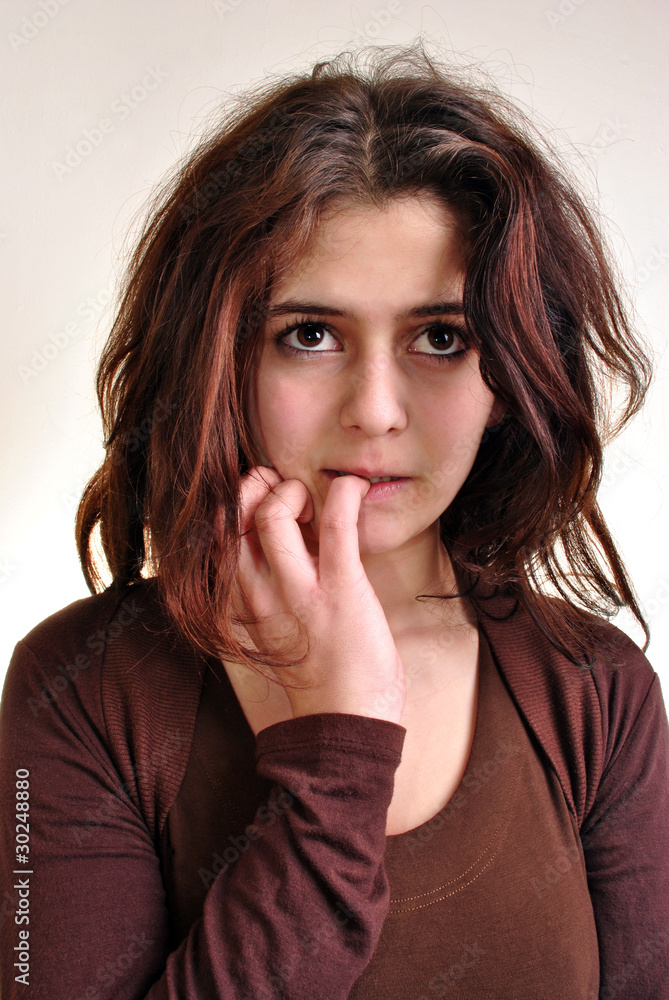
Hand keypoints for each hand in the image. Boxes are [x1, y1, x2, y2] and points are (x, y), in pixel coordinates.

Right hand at [230, 466, 405, 724]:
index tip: (263, 497)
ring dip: (293, 490)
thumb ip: (267, 593)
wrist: (346, 728)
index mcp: (244, 602)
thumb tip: (281, 549)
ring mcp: (301, 593)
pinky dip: (344, 496)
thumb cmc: (320, 678)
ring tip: (315, 498)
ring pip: (271, 517)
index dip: (234, 503)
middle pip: (232, 520)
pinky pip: (335, 529)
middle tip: (287, 489)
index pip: (217, 537)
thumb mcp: (274, 631)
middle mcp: (262, 594)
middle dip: (255, 487)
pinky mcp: (342, 593)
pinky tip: (354, 489)